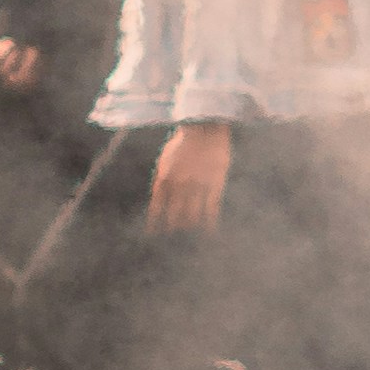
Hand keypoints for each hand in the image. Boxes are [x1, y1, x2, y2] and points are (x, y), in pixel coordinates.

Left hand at [144, 119, 231, 238]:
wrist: (205, 127)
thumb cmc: (183, 141)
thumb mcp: (166, 159)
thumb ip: (162, 179)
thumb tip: (160, 198)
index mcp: (164, 179)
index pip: (157, 209)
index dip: (156, 224)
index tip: (154, 236)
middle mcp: (180, 186)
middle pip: (175, 216)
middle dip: (173, 230)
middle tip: (173, 241)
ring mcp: (198, 186)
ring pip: (193, 215)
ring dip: (190, 228)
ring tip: (190, 241)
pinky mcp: (215, 184)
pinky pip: (211, 208)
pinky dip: (209, 222)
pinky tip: (209, 232)